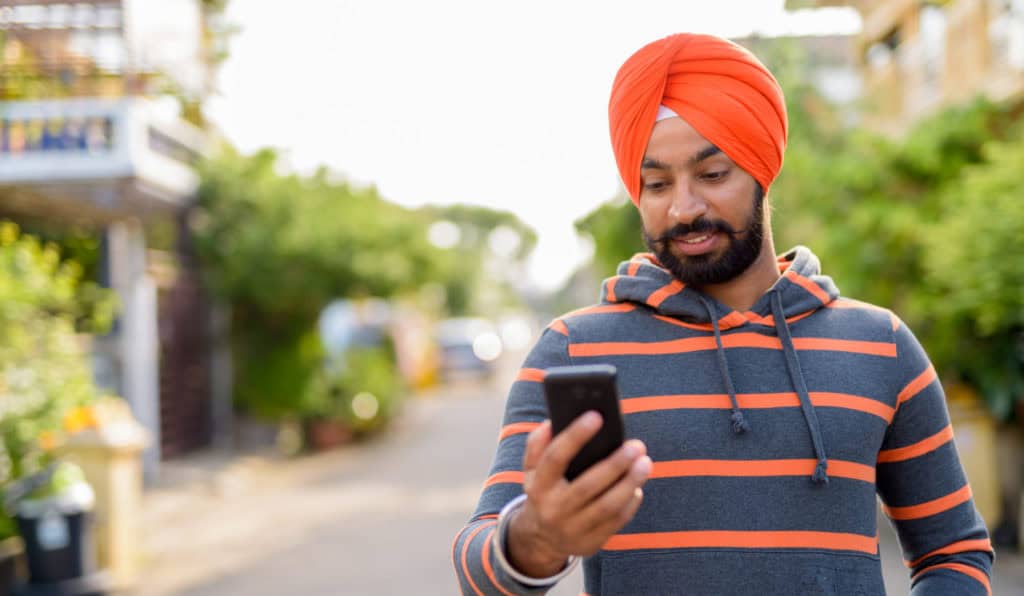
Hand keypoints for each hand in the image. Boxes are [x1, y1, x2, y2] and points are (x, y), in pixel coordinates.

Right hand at [506, 411, 650, 576]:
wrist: (541, 539)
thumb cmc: (544, 491)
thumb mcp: (532, 470)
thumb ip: (538, 444)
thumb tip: (553, 421)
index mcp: (538, 486)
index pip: (555, 457)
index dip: (575, 436)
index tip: (597, 416)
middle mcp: (554, 509)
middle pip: (588, 485)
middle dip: (615, 464)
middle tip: (636, 445)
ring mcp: (573, 529)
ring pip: (608, 505)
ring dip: (630, 482)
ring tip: (645, 462)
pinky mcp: (591, 542)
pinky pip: (617, 520)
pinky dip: (630, 501)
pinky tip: (638, 486)